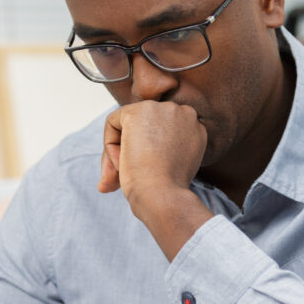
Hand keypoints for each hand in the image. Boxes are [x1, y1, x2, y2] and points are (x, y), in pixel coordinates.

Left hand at [99, 101, 212, 259]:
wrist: (163, 195)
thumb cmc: (167, 190)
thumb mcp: (170, 168)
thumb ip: (155, 156)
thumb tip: (108, 180)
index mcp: (195, 127)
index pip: (162, 130)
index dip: (148, 151)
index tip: (143, 174)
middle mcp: (183, 112)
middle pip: (145, 124)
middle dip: (131, 148)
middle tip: (123, 177)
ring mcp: (161, 109)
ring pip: (127, 123)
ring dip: (121, 148)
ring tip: (125, 172)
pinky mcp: (138, 112)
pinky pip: (112, 123)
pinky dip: (110, 145)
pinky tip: (122, 162)